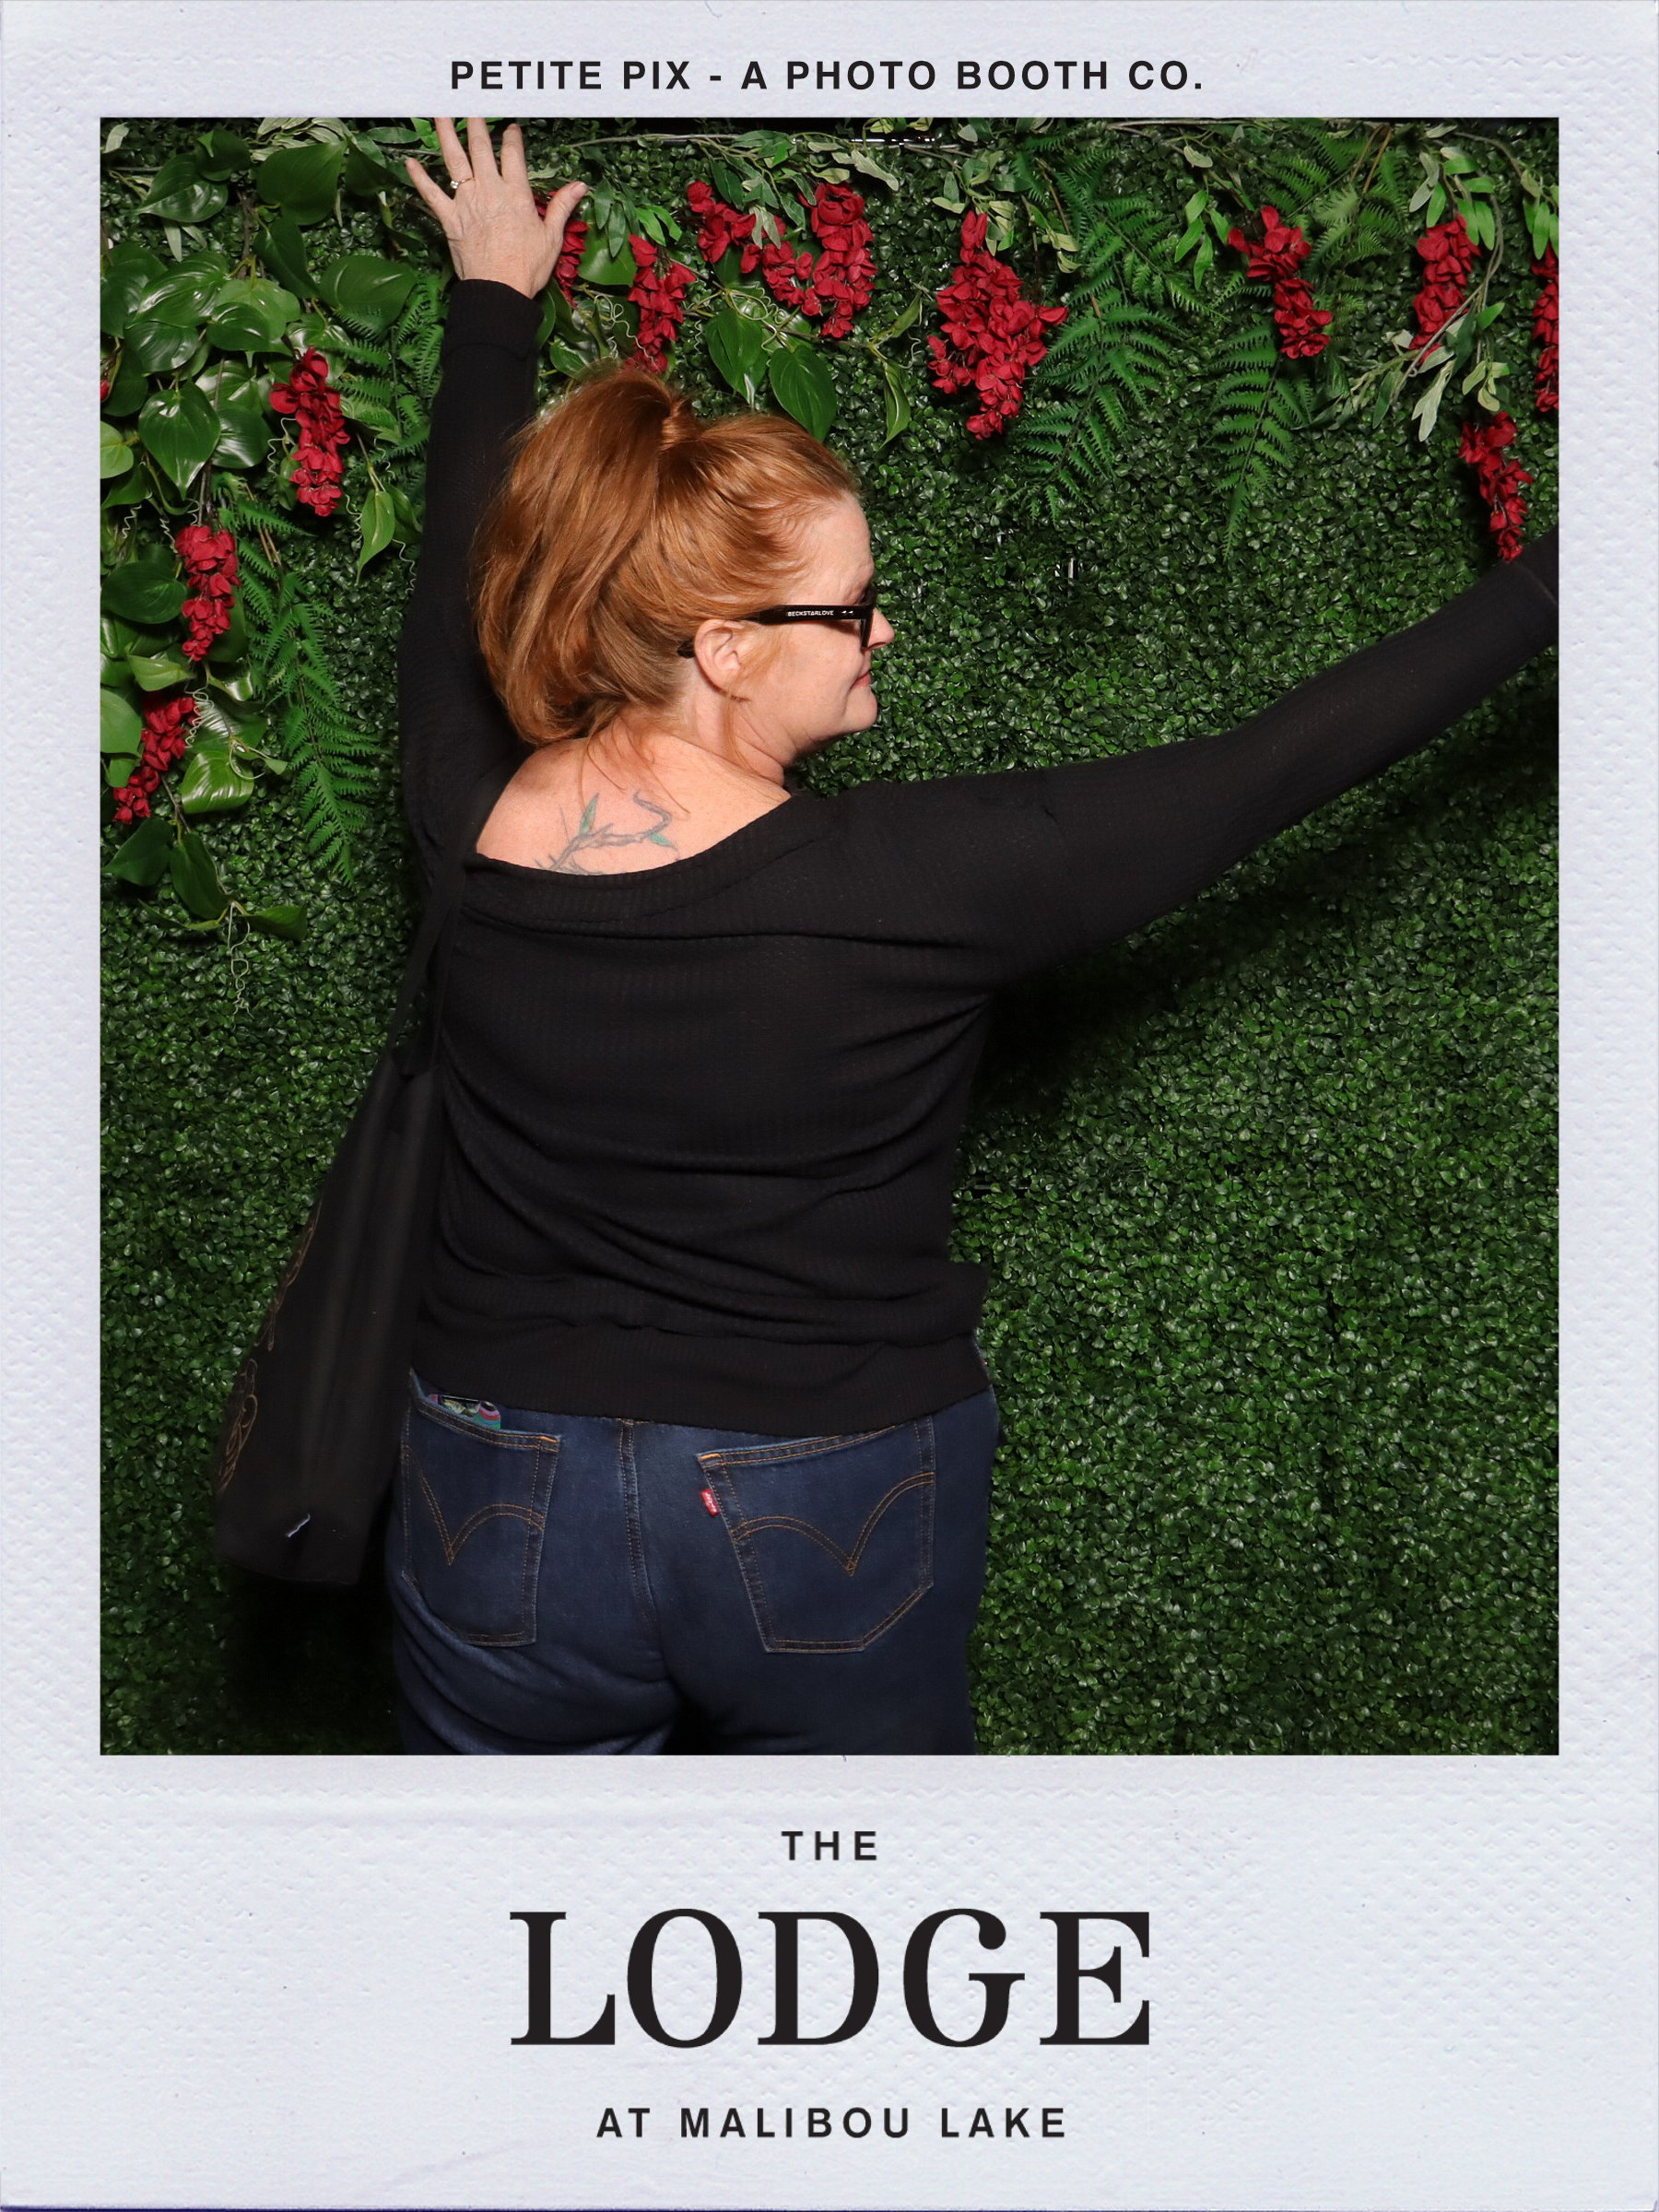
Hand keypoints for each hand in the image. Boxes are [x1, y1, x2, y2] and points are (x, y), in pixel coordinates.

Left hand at [404, 116, 586, 298]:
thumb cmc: (527, 268)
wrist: (499, 291)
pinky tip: (409, 162)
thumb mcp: (551, 237)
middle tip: (470, 104)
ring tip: (440, 114)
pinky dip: (419, 178)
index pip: (513, 154)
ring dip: (446, 134)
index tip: (511, 127)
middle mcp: (489, 190)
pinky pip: (431, 194)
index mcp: (515, 194)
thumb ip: (562, 206)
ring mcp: (466, 203)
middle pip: (480, 147)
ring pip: (454, 160)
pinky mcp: (449, 219)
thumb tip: (580, 185)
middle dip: (476, 123)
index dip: (512, 137)